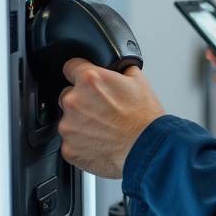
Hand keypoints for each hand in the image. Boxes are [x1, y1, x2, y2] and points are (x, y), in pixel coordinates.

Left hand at [57, 58, 165, 178]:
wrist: (148, 149)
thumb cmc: (145, 119)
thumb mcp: (139, 81)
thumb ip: (121, 70)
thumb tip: (118, 68)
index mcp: (89, 80)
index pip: (70, 66)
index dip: (80, 72)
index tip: (86, 82)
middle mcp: (74, 101)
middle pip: (68, 95)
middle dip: (82, 102)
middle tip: (103, 111)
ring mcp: (68, 127)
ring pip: (68, 121)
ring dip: (81, 124)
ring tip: (104, 129)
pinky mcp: (69, 148)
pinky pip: (70, 143)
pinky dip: (82, 144)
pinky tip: (100, 143)